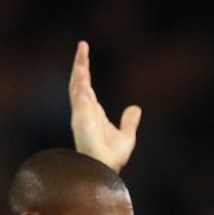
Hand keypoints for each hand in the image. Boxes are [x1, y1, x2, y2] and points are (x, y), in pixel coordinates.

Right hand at [68, 40, 142, 170]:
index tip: (85, 57)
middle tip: (83, 45)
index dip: (85, 73)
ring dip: (79, 68)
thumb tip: (135, 108)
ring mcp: (81, 113)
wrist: (104, 169)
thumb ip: (129, 122)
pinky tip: (81, 70)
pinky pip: (79, 95)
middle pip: (80, 82)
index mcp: (93, 113)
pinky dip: (80, 82)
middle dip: (80, 64)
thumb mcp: (126, 136)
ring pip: (77, 85)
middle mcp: (85, 111)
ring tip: (82, 51)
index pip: (87, 88)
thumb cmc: (112, 158)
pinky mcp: (80, 116)